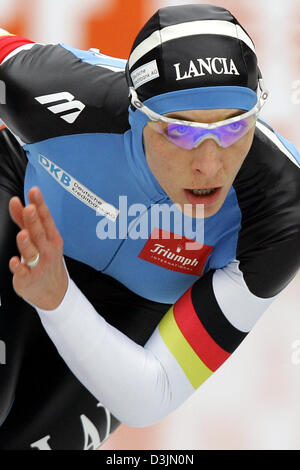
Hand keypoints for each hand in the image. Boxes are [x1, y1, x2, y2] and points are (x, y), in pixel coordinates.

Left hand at [9, 186, 67, 309]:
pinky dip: (18, 267)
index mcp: (51, 237)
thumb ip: (24, 220)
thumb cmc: (45, 259)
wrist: (54, 291)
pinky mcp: (29, 278)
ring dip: (26, 243)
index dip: (39, 204)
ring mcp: (38, 264)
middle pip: (39, 233)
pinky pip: (22, 272)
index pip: (45, 218)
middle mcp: (46, 249)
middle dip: (34, 220)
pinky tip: (14, 262)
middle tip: (29, 208)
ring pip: (31, 252)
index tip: (34, 191)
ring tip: (22, 234)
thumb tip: (15, 202)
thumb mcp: (38, 238)